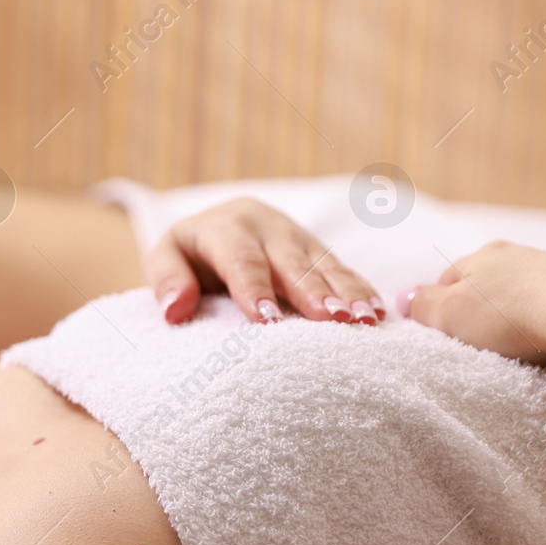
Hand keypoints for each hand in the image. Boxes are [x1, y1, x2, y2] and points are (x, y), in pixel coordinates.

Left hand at [144, 197, 383, 325]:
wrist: (217, 228)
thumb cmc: (188, 254)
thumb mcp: (166, 257)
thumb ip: (166, 278)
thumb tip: (175, 309)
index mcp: (226, 226)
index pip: (240, 258)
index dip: (254, 287)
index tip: (265, 319)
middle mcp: (266, 225)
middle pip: (290, 260)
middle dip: (312, 290)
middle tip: (332, 318)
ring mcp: (297, 236)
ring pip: (324, 264)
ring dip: (347, 292)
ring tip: (364, 319)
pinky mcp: (318, 250)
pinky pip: (343, 270)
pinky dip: (362, 290)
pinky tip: (379, 313)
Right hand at [402, 241, 545, 368]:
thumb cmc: (512, 312)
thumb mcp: (450, 312)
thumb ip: (423, 305)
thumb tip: (404, 299)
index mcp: (481, 255)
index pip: (446, 280)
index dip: (437, 308)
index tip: (438, 333)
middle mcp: (516, 255)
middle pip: (483, 286)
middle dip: (475, 311)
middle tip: (472, 343)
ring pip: (516, 295)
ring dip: (509, 317)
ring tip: (510, 346)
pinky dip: (538, 321)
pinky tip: (539, 339)